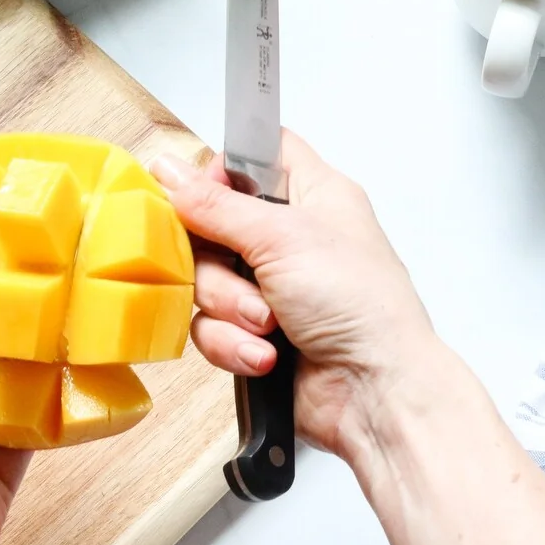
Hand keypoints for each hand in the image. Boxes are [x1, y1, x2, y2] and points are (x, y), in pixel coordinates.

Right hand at [152, 130, 436, 458]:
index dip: (225, 170)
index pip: (259, 153)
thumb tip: (169, 172)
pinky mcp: (258, 333)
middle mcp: (293, 237)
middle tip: (253, 280)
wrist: (375, 391)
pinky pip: (212, 327)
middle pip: (214, 224)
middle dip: (220, 262)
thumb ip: (217, 204)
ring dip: (231, 309)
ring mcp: (275, 287)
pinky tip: (267, 354)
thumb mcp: (283, 237)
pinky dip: (235, 343)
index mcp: (315, 195)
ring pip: (207, 280)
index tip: (208, 198)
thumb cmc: (361, 305)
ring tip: (270, 325)